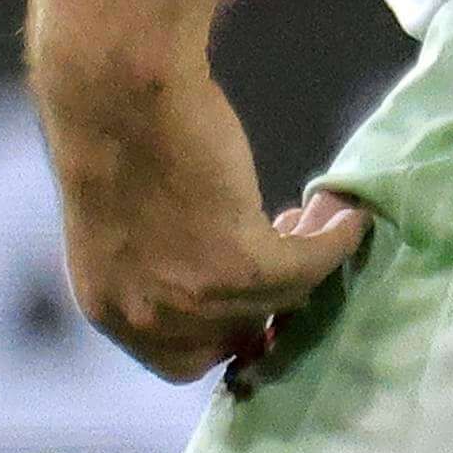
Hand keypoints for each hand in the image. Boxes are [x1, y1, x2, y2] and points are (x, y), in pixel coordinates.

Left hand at [34, 50, 369, 389]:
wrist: (117, 89)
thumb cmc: (115, 137)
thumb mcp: (124, 230)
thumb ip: (160, 271)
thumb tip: (228, 290)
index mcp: (108, 310)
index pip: (182, 363)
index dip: (226, 335)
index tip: (254, 304)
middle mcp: (145, 317)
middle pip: (237, 337)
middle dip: (268, 296)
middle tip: (289, 247)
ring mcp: (190, 295)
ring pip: (278, 298)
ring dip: (310, 258)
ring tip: (324, 218)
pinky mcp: (236, 262)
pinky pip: (306, 266)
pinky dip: (333, 240)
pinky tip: (344, 214)